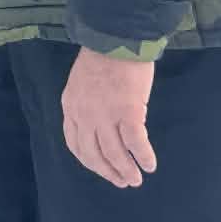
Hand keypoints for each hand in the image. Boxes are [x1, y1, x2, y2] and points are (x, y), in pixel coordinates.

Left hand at [61, 48, 157, 188]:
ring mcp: (105, 116)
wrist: (115, 39)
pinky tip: (149, 165)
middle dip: (108, 171)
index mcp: (71, 107)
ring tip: (136, 179)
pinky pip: (136, 143)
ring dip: (125, 170)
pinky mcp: (128, 113)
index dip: (90, 161)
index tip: (102, 170)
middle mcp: (84, 116)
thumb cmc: (103, 58)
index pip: (75, 144)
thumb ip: (85, 105)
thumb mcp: (81, 83)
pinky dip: (143, 157)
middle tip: (122, 182)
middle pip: (93, 154)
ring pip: (114, 153)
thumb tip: (98, 126)